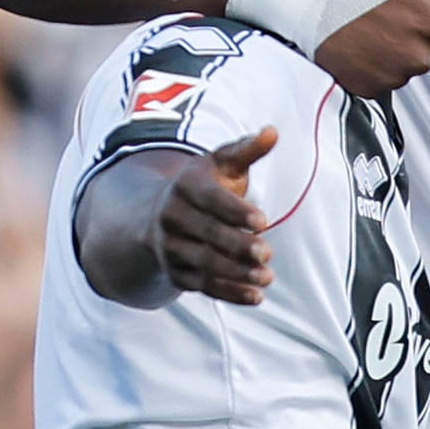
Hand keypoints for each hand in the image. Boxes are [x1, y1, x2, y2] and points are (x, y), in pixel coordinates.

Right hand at [158, 127, 277, 305]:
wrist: (156, 216)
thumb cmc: (203, 187)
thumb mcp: (221, 164)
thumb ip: (246, 150)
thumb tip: (273, 131)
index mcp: (185, 186)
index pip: (210, 200)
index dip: (235, 211)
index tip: (262, 221)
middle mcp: (171, 217)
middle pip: (207, 235)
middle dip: (237, 246)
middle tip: (267, 253)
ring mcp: (171, 248)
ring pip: (205, 263)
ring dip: (236, 273)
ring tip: (266, 277)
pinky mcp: (177, 274)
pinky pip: (204, 287)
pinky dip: (229, 294)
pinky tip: (255, 297)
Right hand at [311, 0, 429, 97]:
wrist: (314, 3)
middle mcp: (419, 56)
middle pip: (429, 57)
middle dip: (416, 43)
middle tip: (389, 24)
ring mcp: (395, 76)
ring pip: (405, 71)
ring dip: (394, 57)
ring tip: (370, 34)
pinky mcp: (371, 89)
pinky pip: (381, 82)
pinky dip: (374, 70)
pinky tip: (360, 49)